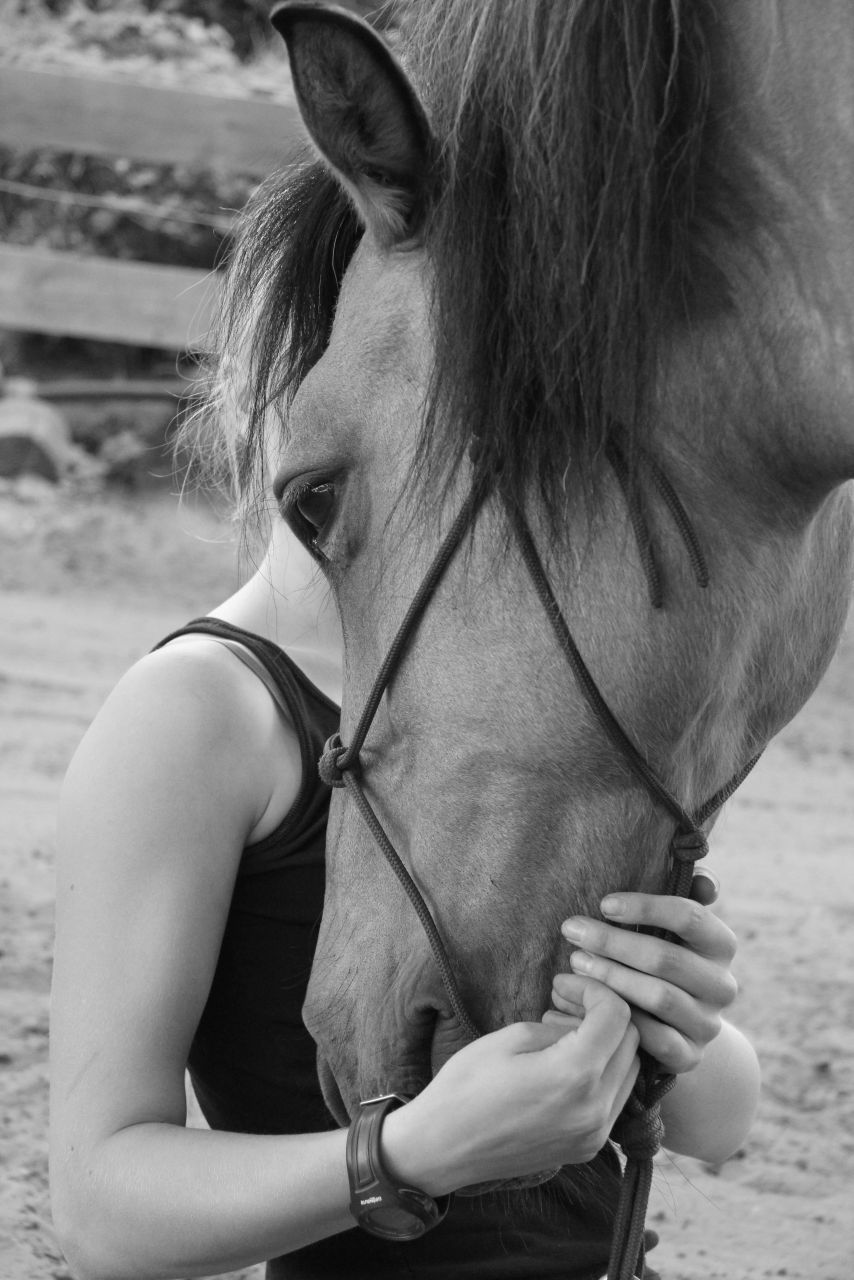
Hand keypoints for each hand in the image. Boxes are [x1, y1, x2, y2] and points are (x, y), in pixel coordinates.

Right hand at [382, 979, 638, 1196]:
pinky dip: (602, 1074)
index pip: (617, 1016)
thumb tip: (586, 1022)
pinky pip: (615, 1100)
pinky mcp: (587, 1148)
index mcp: (575, 1075)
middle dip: (604, 1014)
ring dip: (607, 1044)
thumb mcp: (512, 1038)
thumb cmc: (466, 1086)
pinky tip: (566, 1064)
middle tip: (564, 1002)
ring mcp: (594, 1134)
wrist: (442, 1148)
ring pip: (629, 1071)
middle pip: (631, 1043)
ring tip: (563, 1033)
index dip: (594, 989)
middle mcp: (595, 1109)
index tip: (564, 984)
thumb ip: (561, 1026)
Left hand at [553, 871, 737, 1074]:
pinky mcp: (690, 1056)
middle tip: (573, 931)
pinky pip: (655, 1040)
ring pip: (658, 997)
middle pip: (665, 958)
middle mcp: (722, 985)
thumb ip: (688, 893)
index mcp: (721, 945)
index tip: (604, 904)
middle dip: (612, 942)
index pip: (690, 917)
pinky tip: (590, 1002)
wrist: (670, 1023)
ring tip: (575, 962)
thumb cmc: (660, 957)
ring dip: (611, 977)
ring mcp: (708, 1023)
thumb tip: (706, 882)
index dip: (646, 907)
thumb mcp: (671, 925)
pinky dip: (622, 1020)